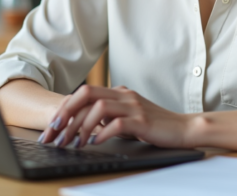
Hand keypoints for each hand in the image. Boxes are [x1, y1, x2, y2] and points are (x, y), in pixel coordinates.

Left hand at [37, 85, 193, 148]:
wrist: (183, 128)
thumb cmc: (155, 126)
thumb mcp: (129, 117)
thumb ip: (110, 115)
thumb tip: (84, 125)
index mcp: (119, 92)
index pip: (85, 92)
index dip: (65, 108)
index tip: (53, 127)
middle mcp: (124, 95)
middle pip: (87, 94)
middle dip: (67, 113)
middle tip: (55, 132)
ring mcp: (134, 106)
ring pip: (99, 107)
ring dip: (82, 126)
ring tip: (75, 143)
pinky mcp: (142, 120)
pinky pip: (117, 123)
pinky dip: (103, 133)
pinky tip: (96, 143)